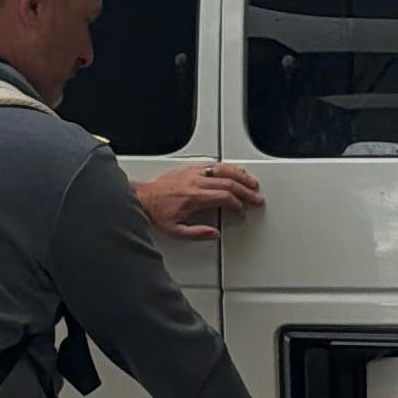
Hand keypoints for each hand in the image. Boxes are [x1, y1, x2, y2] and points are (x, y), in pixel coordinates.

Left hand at [134, 162, 263, 235]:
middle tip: (256, 197)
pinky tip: (234, 170)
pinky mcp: (189, 168)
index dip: (238, 205)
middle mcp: (196, 182)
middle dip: (246, 191)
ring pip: (223, 169)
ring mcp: (193, 173)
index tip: (242, 211)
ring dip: (240, 176)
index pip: (225, 197)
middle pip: (229, 182)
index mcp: (195, 197)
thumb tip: (214, 233)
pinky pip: (212, 164)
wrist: (142, 198)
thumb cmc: (157, 212)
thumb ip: (197, 233)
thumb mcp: (175, 231)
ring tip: (251, 182)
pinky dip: (226, 166)